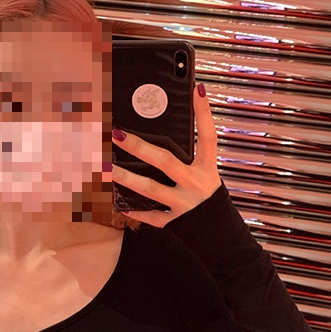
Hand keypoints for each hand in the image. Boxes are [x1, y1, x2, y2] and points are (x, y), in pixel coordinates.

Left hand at [110, 82, 221, 227]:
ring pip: (150, 189)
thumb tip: (159, 145)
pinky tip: (119, 204)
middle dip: (140, 147)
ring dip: (126, 178)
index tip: (196, 90)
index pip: (208, 136)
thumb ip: (189, 164)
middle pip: (165, 161)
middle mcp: (196, 185)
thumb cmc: (212, 205)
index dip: (204, 113)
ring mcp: (185, 204)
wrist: (224, 240)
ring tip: (105, 168)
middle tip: (118, 134)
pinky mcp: (176, 222)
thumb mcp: (208, 179)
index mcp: (208, 170)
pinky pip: (152, 217)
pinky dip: (135, 212)